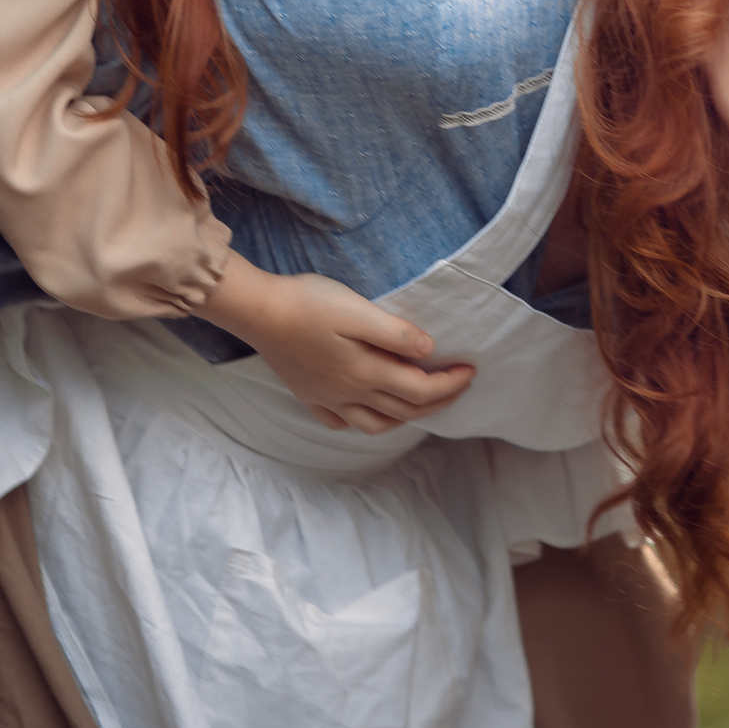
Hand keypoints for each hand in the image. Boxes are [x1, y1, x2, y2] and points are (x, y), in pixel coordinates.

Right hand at [237, 270, 474, 432]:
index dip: (451, 384)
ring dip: (406, 417)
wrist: (258, 312)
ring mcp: (327, 398)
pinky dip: (363, 421)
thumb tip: (429, 351)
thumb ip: (394, 333)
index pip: (421, 390)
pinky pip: (340, 422)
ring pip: (376, 424)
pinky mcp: (308, 394)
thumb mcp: (357, 310)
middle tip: (459, 385)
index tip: (470, 370)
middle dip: (439, 402)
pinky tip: (367, 410)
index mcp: (366, 372)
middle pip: (405, 410)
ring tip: (421, 402)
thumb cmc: (308, 303)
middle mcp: (350, 393)